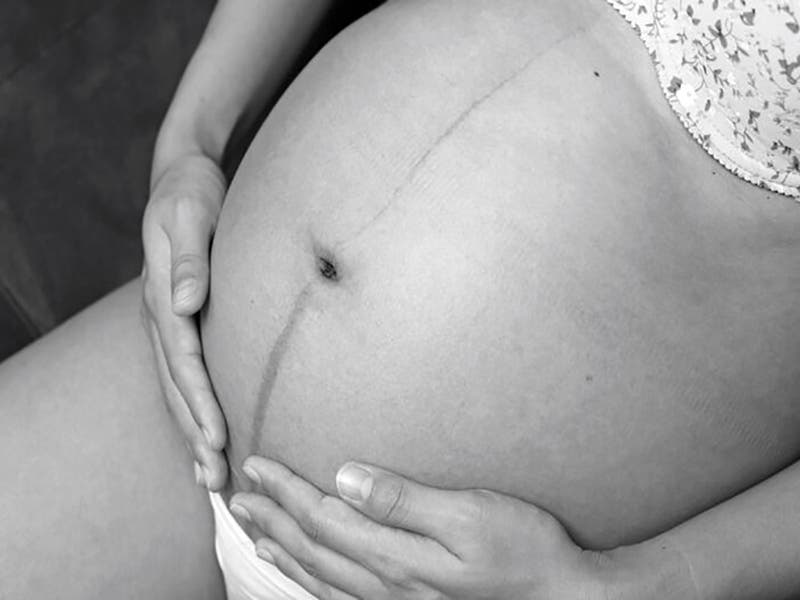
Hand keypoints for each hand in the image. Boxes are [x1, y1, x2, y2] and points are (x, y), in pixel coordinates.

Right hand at [141, 153, 227, 489]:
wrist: (182, 178)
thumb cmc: (192, 194)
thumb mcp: (191, 215)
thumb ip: (188, 259)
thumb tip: (185, 303)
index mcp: (164, 296)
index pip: (184, 360)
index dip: (200, 402)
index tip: (216, 440)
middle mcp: (163, 316)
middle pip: (178, 385)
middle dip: (195, 433)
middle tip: (215, 479)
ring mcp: (168, 321)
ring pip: (178, 386)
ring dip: (192, 431)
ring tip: (209, 475)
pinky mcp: (182, 321)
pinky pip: (185, 372)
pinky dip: (194, 407)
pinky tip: (206, 433)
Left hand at [230, 457, 613, 599]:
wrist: (558, 599)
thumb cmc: (523, 550)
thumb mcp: (471, 515)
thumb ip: (404, 500)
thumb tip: (346, 477)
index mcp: (396, 557)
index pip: (323, 517)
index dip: (286, 490)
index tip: (256, 466)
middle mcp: (385, 587)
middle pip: (312, 548)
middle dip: (272, 517)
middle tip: (237, 495)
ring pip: (318, 577)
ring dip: (282, 550)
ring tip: (254, 532)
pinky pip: (337, 599)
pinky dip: (308, 582)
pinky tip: (300, 575)